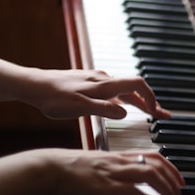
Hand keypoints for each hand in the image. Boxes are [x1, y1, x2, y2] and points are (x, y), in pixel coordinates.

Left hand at [23, 68, 170, 119]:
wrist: (32, 85)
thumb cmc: (53, 97)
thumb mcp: (79, 107)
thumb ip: (104, 109)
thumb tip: (125, 113)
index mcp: (105, 85)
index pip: (138, 85)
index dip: (151, 97)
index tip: (157, 111)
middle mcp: (104, 79)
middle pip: (134, 89)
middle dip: (150, 102)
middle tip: (162, 114)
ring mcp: (97, 80)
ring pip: (124, 90)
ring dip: (139, 101)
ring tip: (149, 112)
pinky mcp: (90, 83)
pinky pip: (114, 90)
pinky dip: (125, 99)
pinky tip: (123, 106)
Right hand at [42, 149, 183, 194]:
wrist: (47, 169)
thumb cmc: (67, 169)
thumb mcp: (96, 165)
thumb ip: (113, 170)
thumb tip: (124, 183)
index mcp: (118, 155)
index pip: (154, 156)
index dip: (171, 167)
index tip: (180, 180)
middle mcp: (119, 161)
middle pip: (158, 165)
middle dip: (174, 180)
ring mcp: (113, 173)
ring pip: (151, 175)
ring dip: (166, 190)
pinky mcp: (105, 186)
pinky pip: (133, 190)